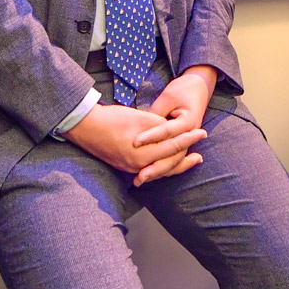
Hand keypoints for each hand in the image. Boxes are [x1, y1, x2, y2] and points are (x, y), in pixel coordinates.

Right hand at [64, 103, 206, 176]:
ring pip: (162, 169)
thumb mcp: (140, 119)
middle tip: (201, 140)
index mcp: (143, 155)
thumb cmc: (113, 119)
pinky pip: (151, 169)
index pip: (173, 148)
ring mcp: (132, 168)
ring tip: (193, 158)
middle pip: (170, 162)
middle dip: (187, 152)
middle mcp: (138, 166)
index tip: (202, 132)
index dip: (189, 139)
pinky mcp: (127, 166)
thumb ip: (160, 127)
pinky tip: (170, 160)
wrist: (86, 127)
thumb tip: (174, 131)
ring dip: (179, 162)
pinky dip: (164, 164)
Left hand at [132, 66, 217, 184]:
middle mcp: (190, 134)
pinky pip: (173, 155)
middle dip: (155, 166)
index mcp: (188, 121)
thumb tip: (139, 131)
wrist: (200, 86)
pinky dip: (162, 165)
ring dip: (158, 170)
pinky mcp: (184, 139)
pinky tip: (148, 173)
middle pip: (172, 155)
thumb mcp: (168, 97)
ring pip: (173, 159)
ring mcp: (188, 139)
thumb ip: (155, 114)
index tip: (135, 143)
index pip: (166, 133)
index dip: (150, 138)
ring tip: (140, 178)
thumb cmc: (184, 89)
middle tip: (139, 175)